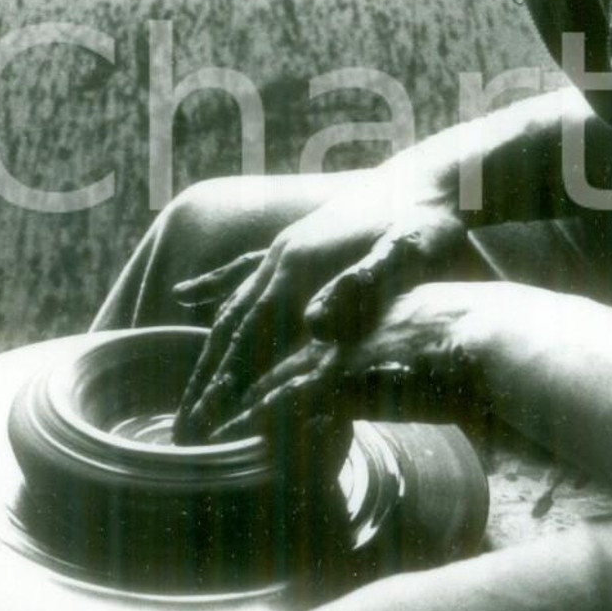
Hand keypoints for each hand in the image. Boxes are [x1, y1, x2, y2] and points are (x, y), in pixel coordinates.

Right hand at [171, 176, 467, 442]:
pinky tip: (188, 297)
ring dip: (206, 352)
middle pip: (230, 328)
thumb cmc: (426, 222)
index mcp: (304, 267)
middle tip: (181, 432)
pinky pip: (242, 271)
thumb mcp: (409, 255)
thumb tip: (313, 323)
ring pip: (232, 305)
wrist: (430, 178)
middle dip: (204, 381)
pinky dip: (213, 287)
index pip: (252, 337)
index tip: (201, 427)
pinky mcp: (295, 242)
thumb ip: (364, 285)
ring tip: (186, 394)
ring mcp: (284, 249)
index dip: (225, 383)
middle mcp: (282, 258)